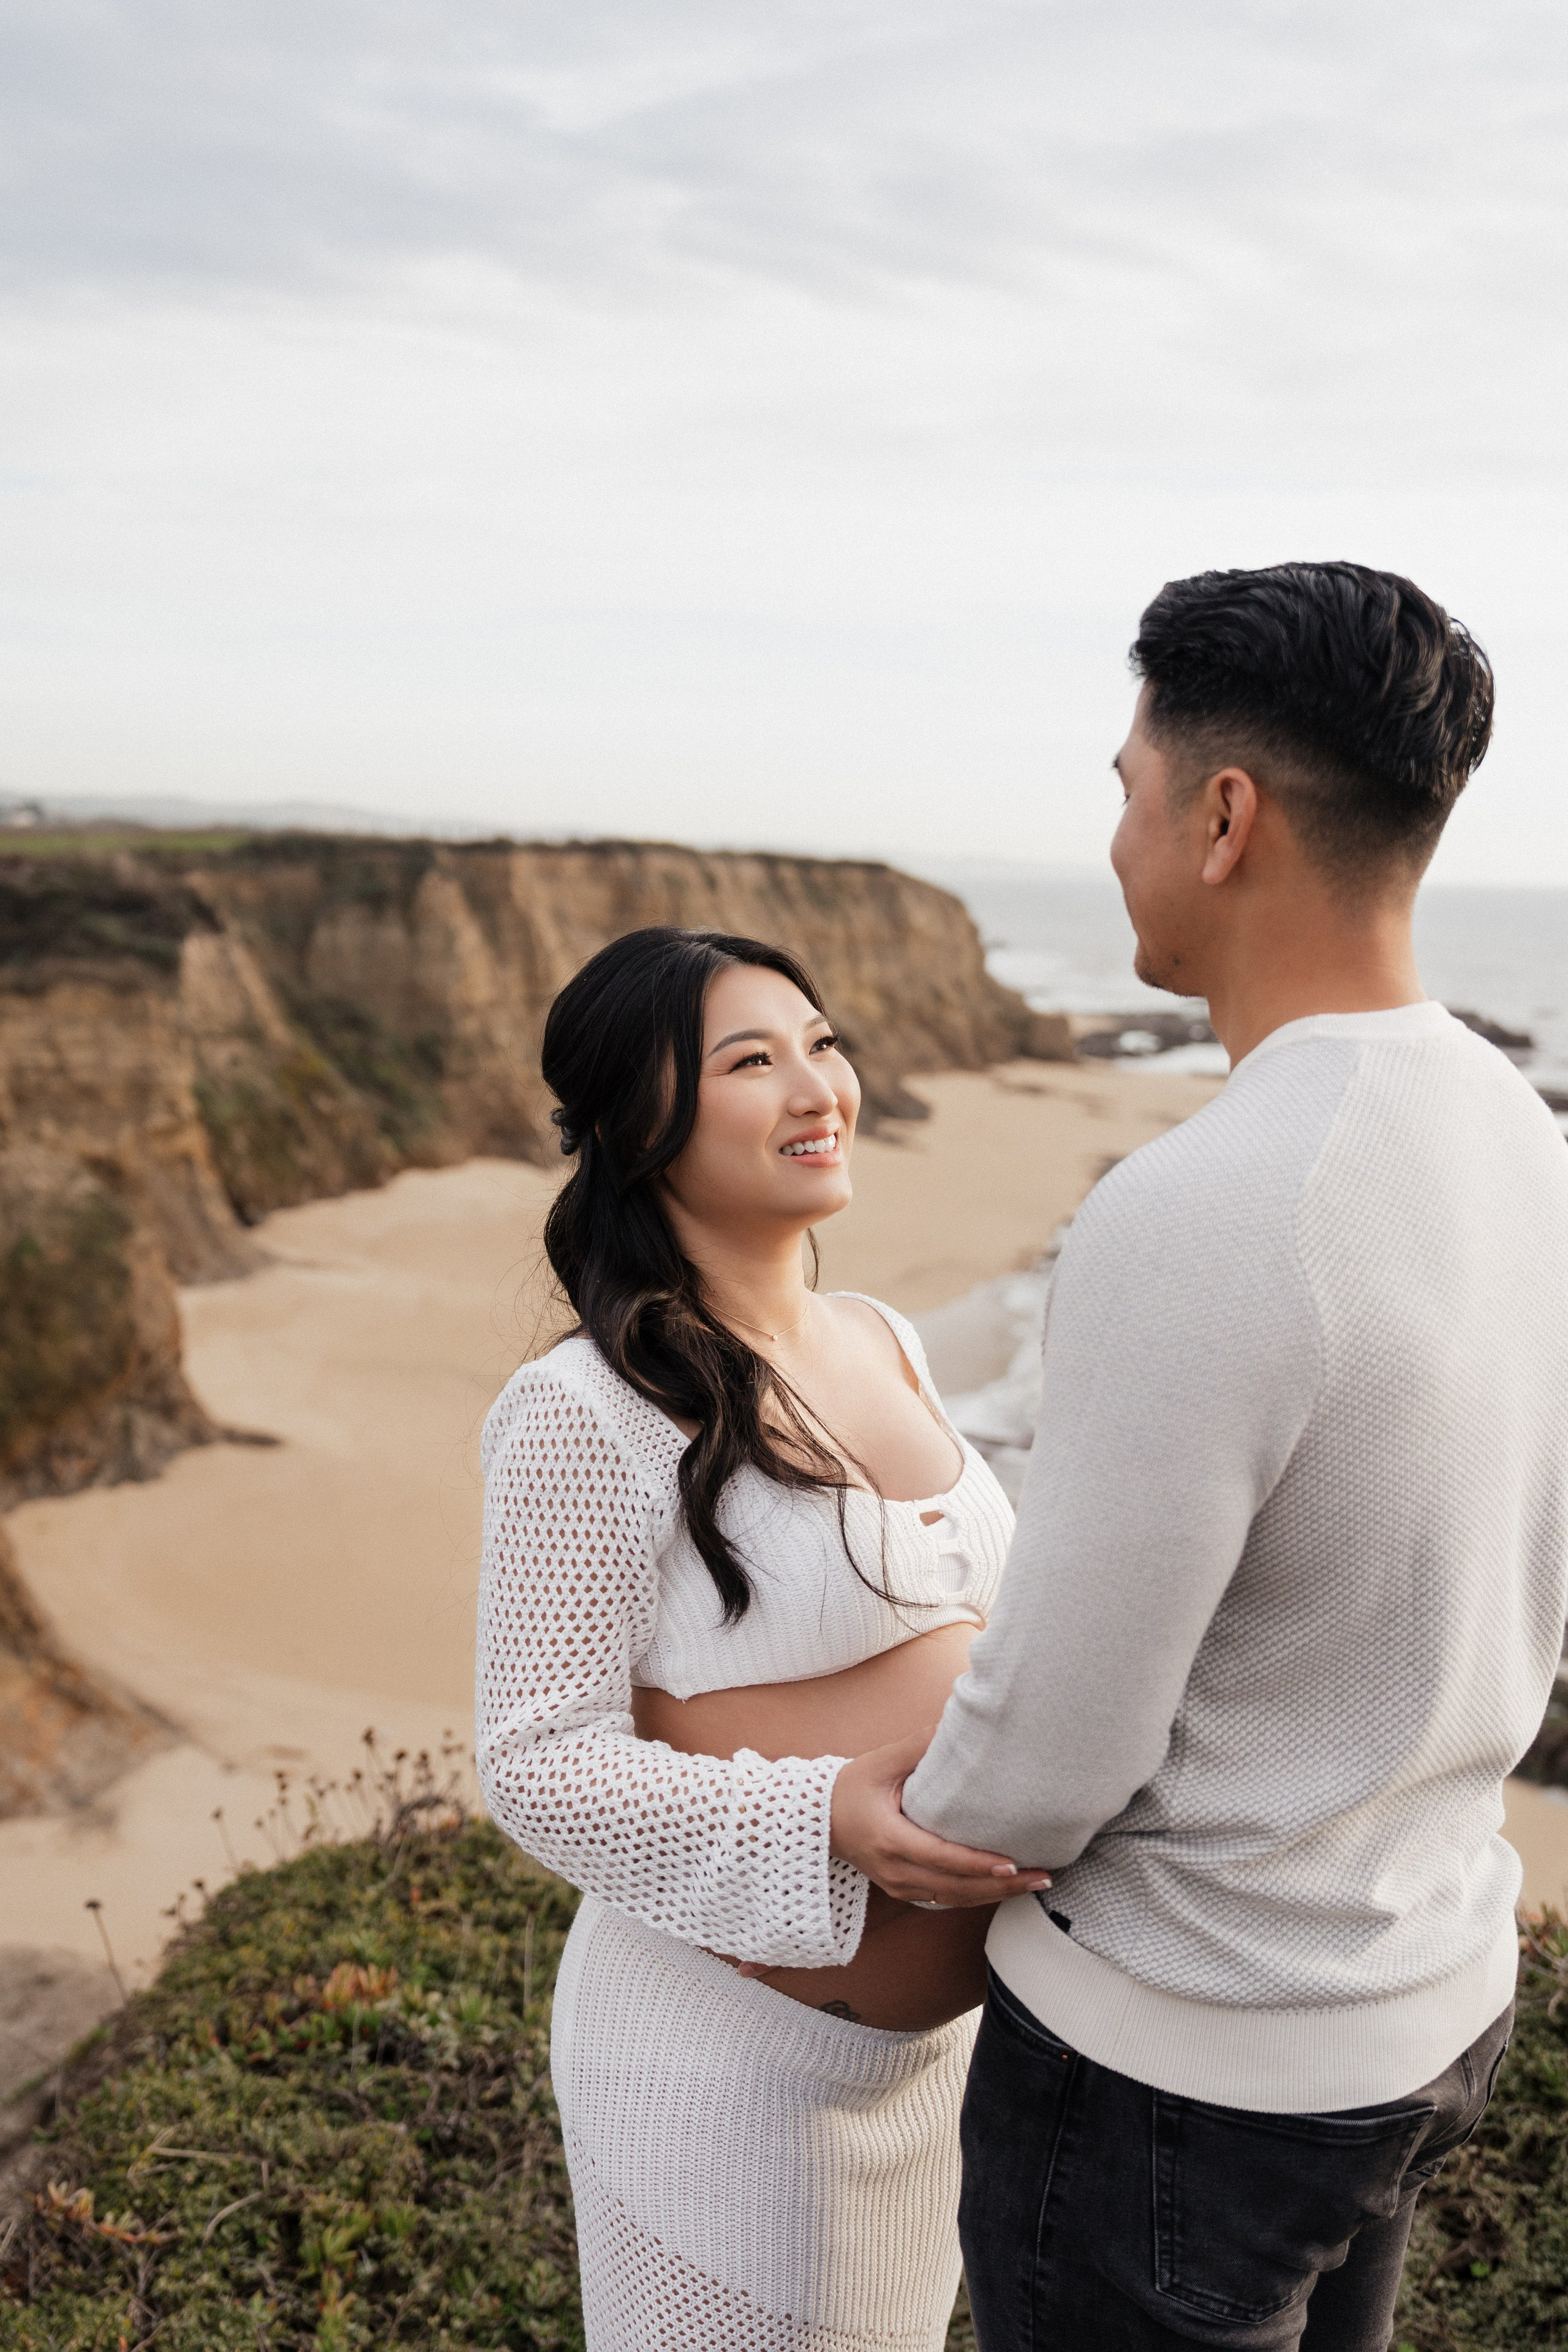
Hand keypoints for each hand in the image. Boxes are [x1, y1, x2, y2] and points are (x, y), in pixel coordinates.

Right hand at [828, 1725, 1051, 1909]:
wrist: (819, 1819)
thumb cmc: (852, 1786)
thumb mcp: (881, 1761)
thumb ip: (918, 1746)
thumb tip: (955, 1721)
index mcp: (890, 1839)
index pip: (942, 1858)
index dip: (979, 1864)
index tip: (1014, 1862)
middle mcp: (895, 1870)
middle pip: (956, 1888)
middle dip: (1001, 1885)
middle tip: (1042, 1877)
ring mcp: (899, 1885)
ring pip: (954, 1898)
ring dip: (995, 1894)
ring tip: (1035, 1882)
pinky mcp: (904, 1890)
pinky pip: (945, 1898)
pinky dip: (977, 1894)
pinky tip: (1004, 1885)